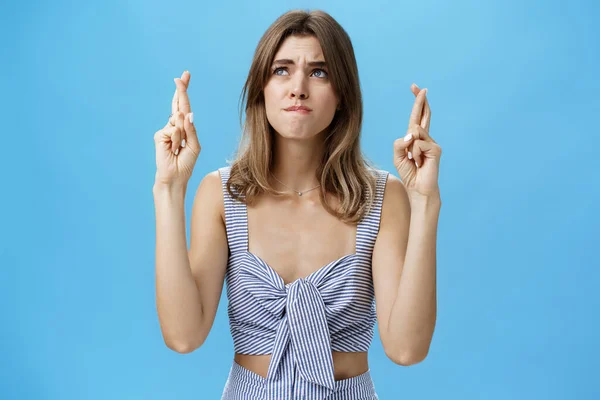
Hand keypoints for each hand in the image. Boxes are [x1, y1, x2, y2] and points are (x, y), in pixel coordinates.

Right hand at [154, 71, 200, 186]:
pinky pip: (174, 130)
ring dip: (182, 135)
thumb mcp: (194, 146)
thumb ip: (191, 130)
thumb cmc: (186, 163)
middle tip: (184, 74)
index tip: (185, 76)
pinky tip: (173, 149)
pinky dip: (177, 140)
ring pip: (179, 121)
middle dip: (181, 89)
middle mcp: (174, 125)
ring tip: (179, 148)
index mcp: (184, 127)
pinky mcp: (159, 134)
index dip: (183, 92)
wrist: (175, 177)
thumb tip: (186, 114)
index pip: (184, 106)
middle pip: (178, 104)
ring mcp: (166, 129)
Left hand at [393, 84, 441, 197]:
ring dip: (409, 148)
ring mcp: (432, 142)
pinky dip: (414, 154)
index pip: (417, 117)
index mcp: (416, 138)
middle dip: (420, 101)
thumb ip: (400, 143)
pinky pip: (417, 144)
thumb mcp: (398, 156)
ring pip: (414, 132)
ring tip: (414, 161)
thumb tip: (411, 133)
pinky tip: (419, 163)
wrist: (418, 188)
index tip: (415, 88)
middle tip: (419, 87)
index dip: (417, 102)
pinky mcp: (436, 149)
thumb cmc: (409, 172)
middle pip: (423, 115)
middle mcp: (425, 138)